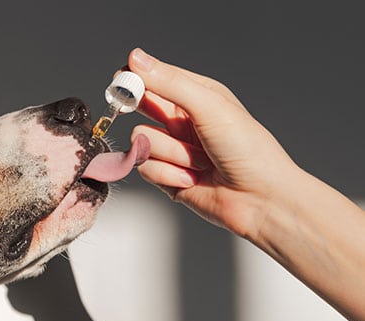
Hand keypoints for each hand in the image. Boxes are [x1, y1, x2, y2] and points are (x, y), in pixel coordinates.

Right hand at [127, 48, 299, 238]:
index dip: (133, 79)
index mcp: (196, 95)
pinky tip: (192, 178)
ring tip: (198, 161)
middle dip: (141, 116)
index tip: (121, 84)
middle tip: (143, 114)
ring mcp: (172, 148)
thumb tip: (137, 58)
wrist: (260, 200)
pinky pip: (145, 167)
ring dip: (169, 152)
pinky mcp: (165, 175)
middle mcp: (181, 120)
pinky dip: (168, 174)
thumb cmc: (249, 150)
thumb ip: (170, 84)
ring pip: (141, 140)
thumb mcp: (210, 106)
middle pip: (138, 107)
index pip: (153, 77)